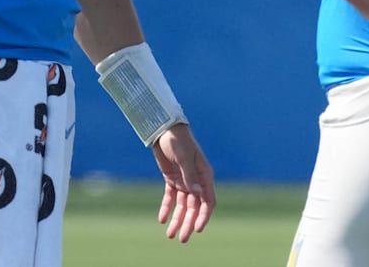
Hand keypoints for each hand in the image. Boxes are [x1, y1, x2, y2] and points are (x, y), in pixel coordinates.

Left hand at [151, 123, 214, 242]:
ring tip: (170, 235)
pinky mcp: (172, 178)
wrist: (164, 128)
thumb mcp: (183, 157)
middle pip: (194, 207)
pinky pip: (170, 197)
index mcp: (204, 175)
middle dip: (188, 223)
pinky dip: (166, 208)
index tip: (198, 228)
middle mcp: (196, 180)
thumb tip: (197, 193)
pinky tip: (161, 219)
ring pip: (182, 205)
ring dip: (177, 220)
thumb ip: (189, 176)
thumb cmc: (178, 140)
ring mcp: (184, 180)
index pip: (207, 201)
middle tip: (182, 239)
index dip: (203, 216)